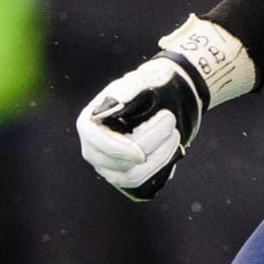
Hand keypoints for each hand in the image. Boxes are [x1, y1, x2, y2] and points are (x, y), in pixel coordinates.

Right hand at [76, 56, 204, 200]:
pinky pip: (141, 182)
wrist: (162, 99)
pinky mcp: (125, 175)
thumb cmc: (147, 88)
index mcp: (90, 122)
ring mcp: (108, 165)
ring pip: (131, 176)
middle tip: (170, 120)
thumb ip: (128, 89)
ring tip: (174, 134)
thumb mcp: (140, 81)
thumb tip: (115, 102)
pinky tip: (170, 148)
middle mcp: (94, 148)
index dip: (118, 150)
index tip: (141, 154)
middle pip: (117, 162)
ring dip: (158, 158)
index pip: (96, 142)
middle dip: (149, 144)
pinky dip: (159, 166)